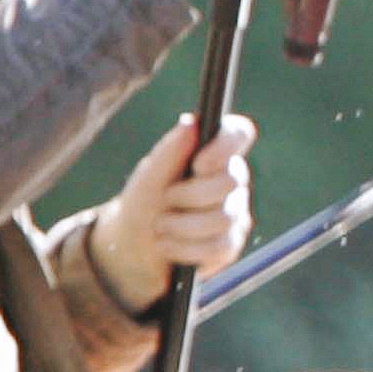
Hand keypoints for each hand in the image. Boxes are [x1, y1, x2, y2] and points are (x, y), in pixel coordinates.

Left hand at [87, 113, 255, 315]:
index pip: (239, 133)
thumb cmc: (143, 202)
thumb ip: (170, 151)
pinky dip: (186, 249)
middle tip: (166, 199)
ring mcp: (234, 213)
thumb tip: (192, 122)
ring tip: (160, 228)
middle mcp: (231, 181)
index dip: (226, 145)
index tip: (200, 162)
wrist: (132, 247)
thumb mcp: (149, 176)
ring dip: (182, 225)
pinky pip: (219, 246)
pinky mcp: (230, 245)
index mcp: (213, 154)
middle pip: (231, 180)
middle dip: (191, 194)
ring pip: (223, 217)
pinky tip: (169, 246)